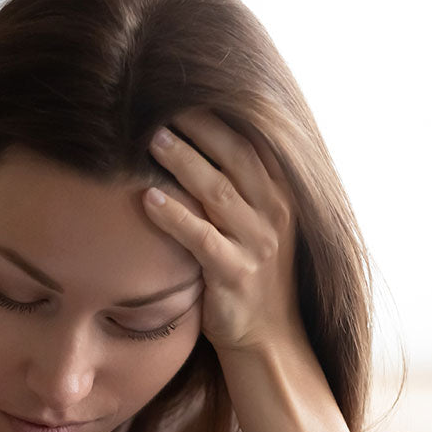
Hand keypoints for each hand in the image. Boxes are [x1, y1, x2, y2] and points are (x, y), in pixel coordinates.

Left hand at [143, 110, 301, 353]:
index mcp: (282, 195)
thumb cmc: (253, 274)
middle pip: (235, 156)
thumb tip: (200, 141)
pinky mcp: (234, 274)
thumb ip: (240, 186)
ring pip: (217, 191)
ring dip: (182, 161)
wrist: (269, 338)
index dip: (220, 115)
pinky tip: (148, 199)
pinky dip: (174, 217)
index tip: (186, 93)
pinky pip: (201, 238)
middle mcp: (274, 214)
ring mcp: (257, 244)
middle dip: (199, 128)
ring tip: (151, 139)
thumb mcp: (259, 224)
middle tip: (160, 107)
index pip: (253, 141)